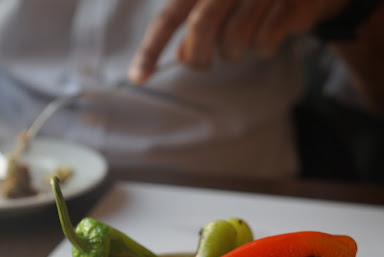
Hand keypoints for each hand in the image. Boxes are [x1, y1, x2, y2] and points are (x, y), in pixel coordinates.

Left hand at [129, 0, 348, 82]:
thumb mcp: (214, 6)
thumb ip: (194, 27)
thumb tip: (181, 56)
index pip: (167, 17)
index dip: (150, 49)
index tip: (138, 78)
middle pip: (202, 25)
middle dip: (199, 56)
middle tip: (204, 63)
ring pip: (235, 38)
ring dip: (233, 54)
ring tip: (239, 47)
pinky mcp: (291, 2)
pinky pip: (265, 40)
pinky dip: (262, 50)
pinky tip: (266, 41)